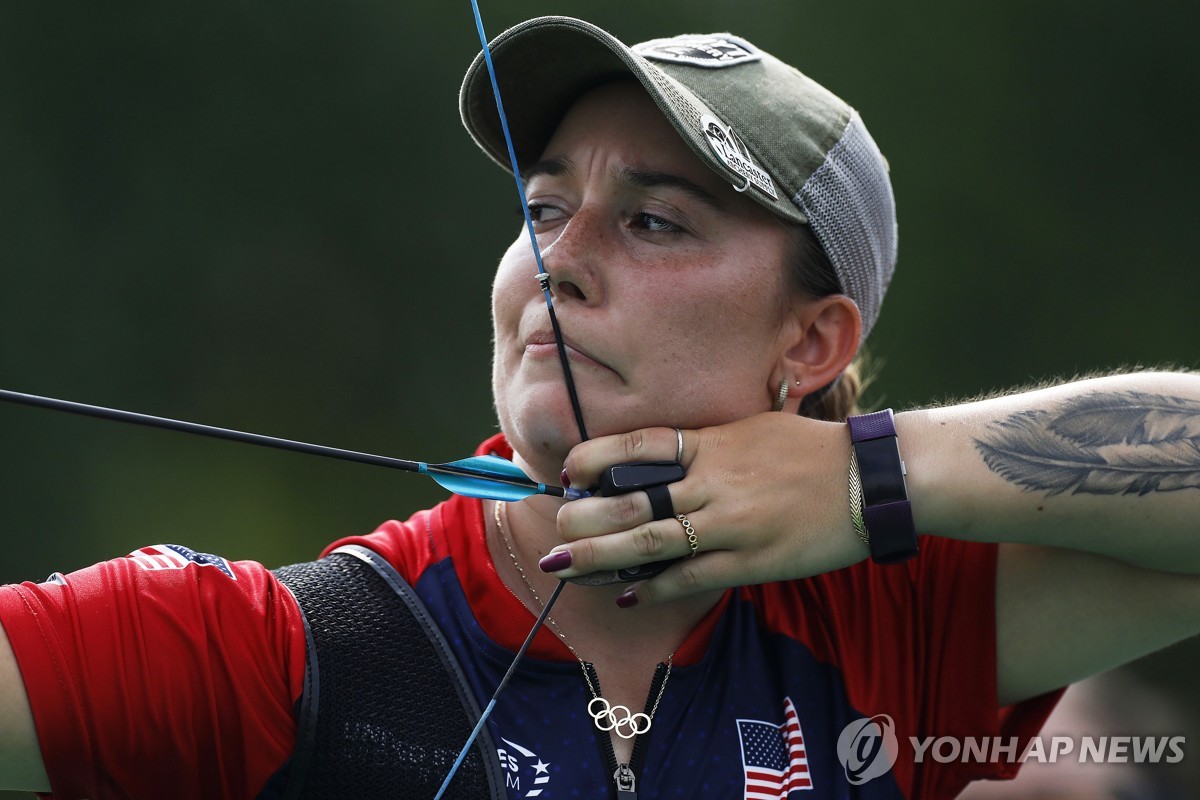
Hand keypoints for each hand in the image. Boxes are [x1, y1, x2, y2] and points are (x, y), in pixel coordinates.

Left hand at [552, 412, 868, 605]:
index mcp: (712, 442)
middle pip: (631, 501)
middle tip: (555, 532)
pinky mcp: (750, 561)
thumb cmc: (810, 451)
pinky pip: (690, 577)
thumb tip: (658, 455)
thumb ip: (705, 442)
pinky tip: (628, 594)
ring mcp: (729, 525)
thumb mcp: (752, 428)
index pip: (638, 445)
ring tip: (565, 567)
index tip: (569, 470)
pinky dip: (654, 586)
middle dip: (585, 519)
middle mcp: (713, 481)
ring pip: (649, 543)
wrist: (870, 481)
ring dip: (600, 558)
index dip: (596, 457)